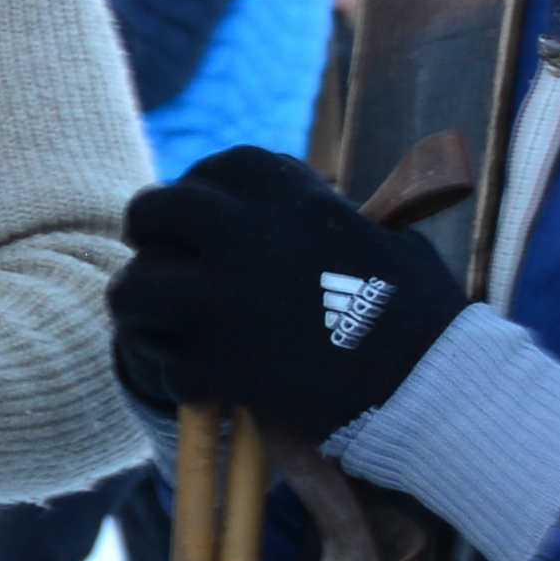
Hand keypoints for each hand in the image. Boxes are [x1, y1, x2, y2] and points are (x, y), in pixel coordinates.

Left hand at [112, 147, 469, 444]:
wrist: (426, 382)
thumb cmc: (414, 308)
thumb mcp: (370, 231)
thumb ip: (314, 216)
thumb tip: (286, 216)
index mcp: (281, 190)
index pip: (206, 174)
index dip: (196, 201)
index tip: (200, 229)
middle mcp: (240, 231)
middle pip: (150, 213)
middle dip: (150, 242)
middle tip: (165, 273)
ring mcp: (220, 297)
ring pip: (132, 292)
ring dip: (145, 314)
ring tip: (167, 332)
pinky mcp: (215, 362)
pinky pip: (163, 365)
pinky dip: (183, 381)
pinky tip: (212, 386)